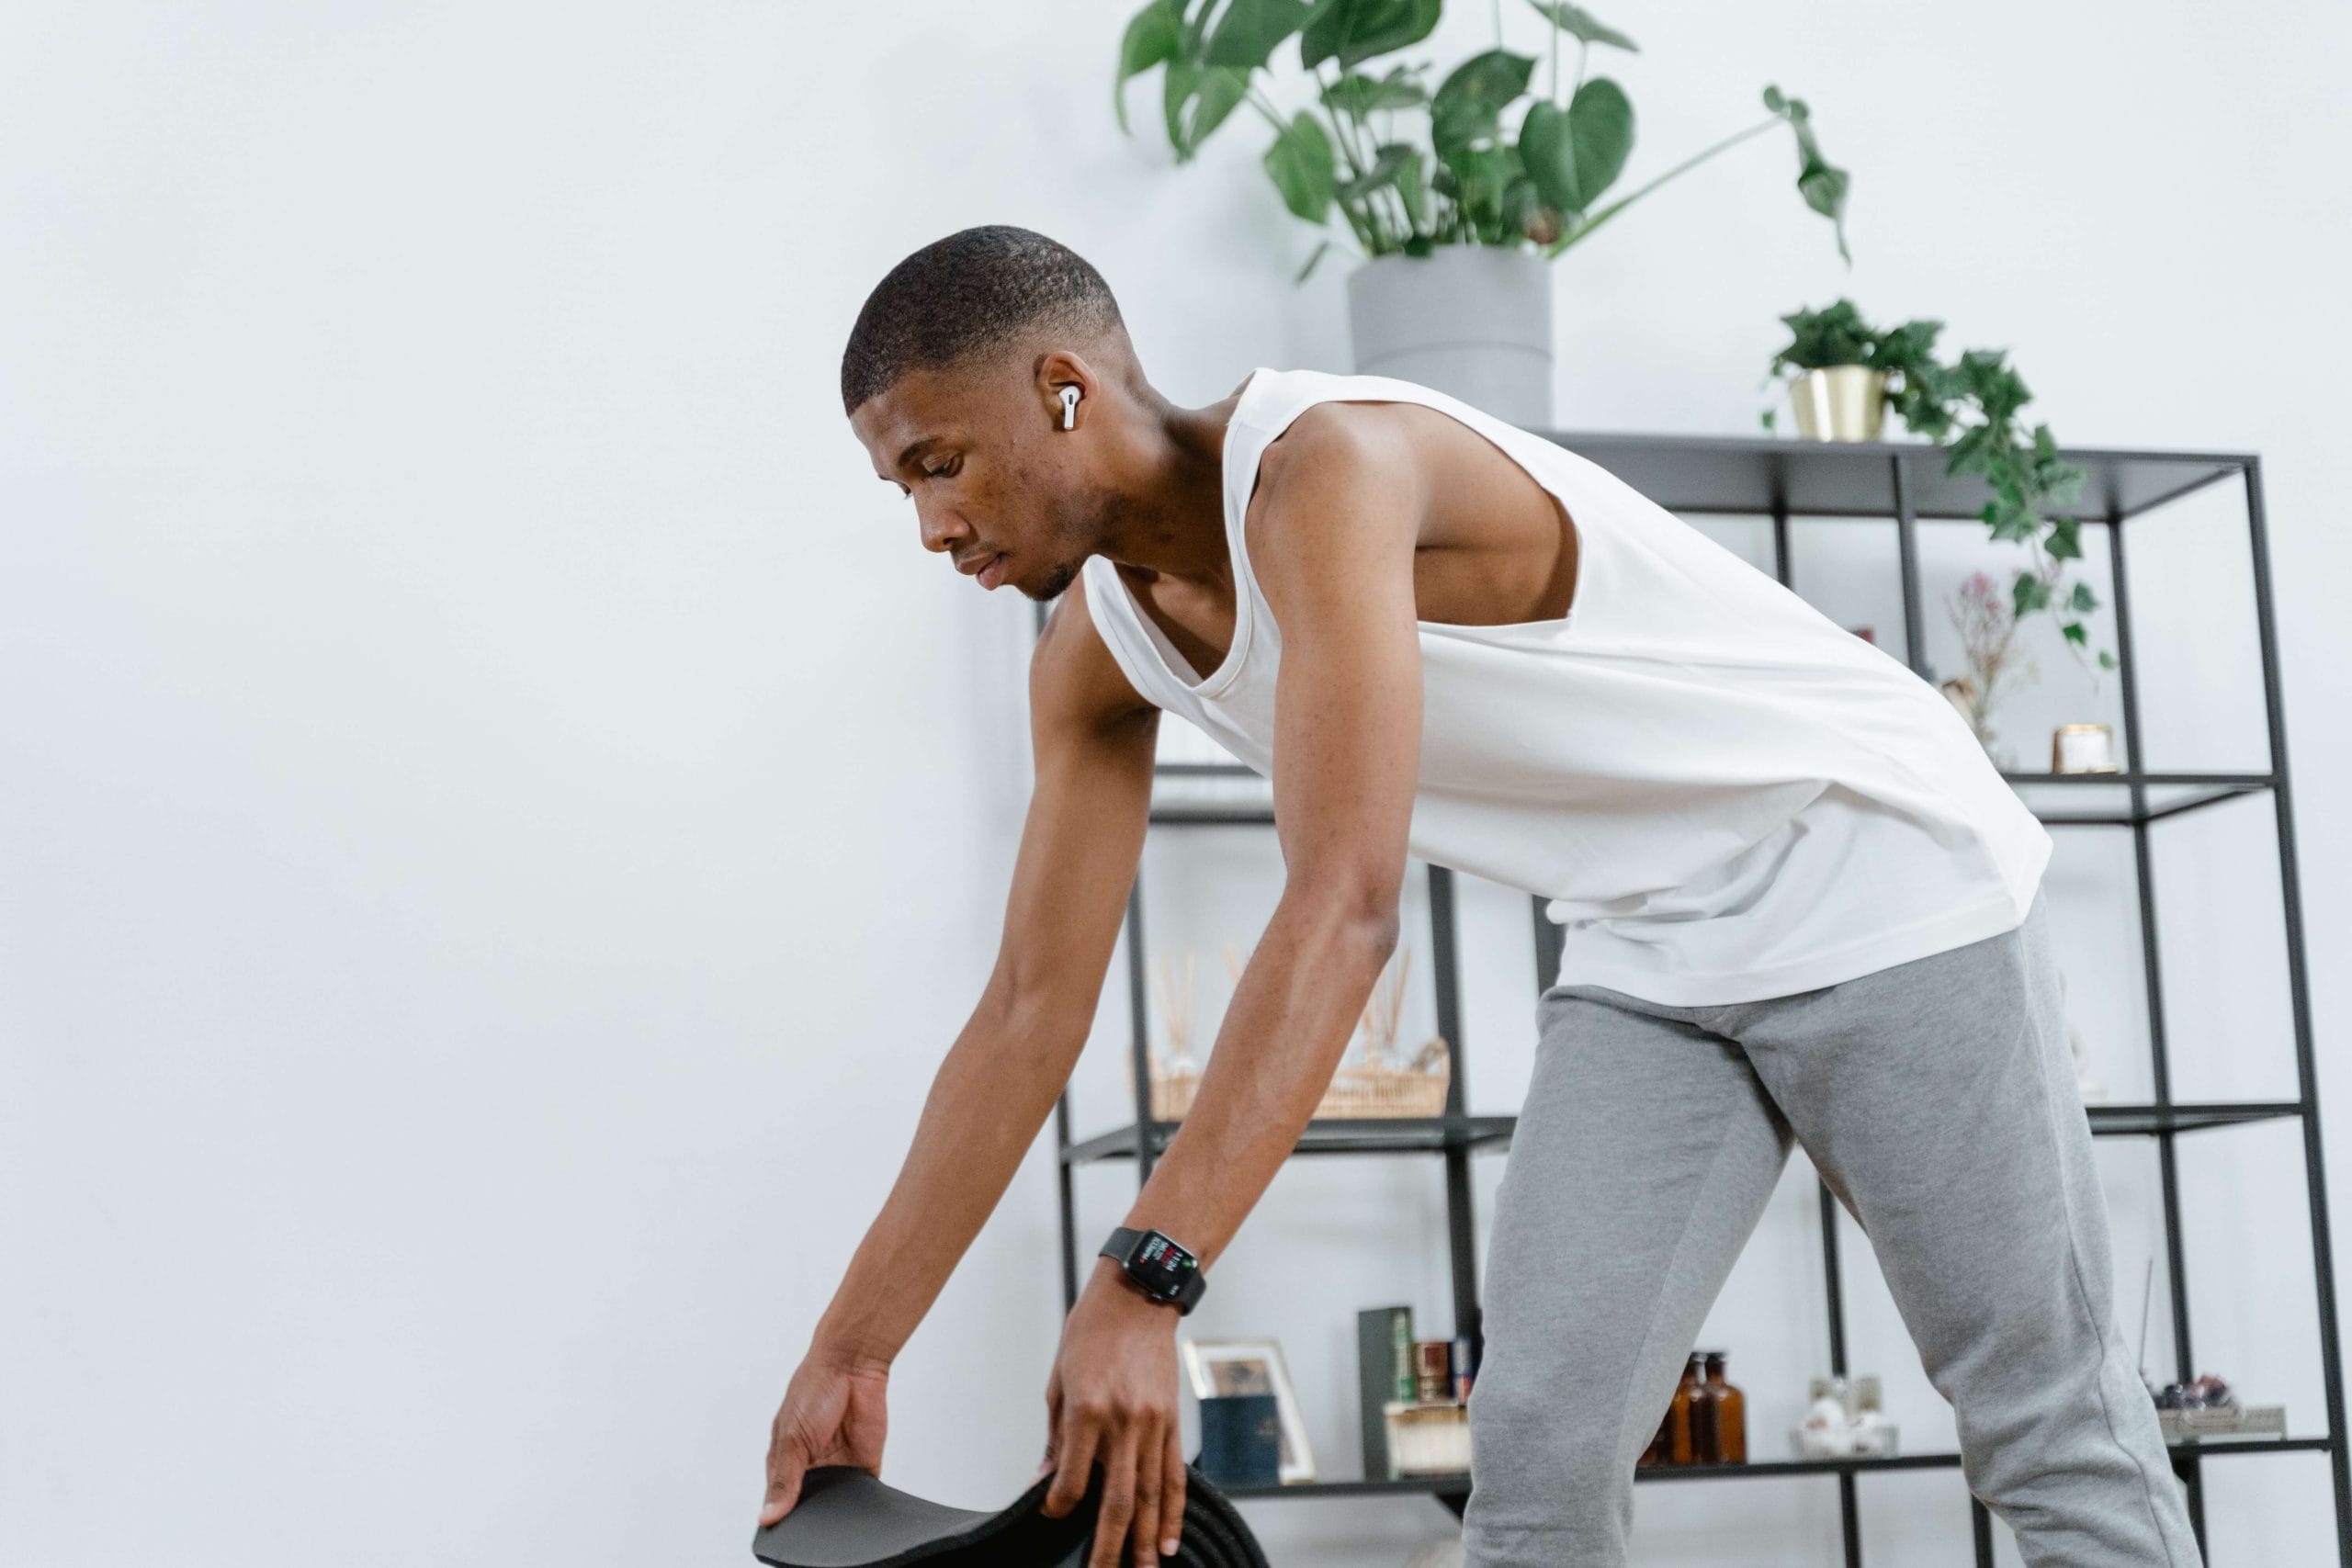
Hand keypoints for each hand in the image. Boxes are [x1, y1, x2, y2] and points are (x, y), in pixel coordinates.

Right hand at [758, 1347, 890, 1528]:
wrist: (852, 1364)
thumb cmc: (813, 1388)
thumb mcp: (792, 1437)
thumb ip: (784, 1479)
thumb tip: (768, 1515)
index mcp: (785, 1462)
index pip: (780, 1502)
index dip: (782, 1519)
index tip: (786, 1538)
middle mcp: (811, 1468)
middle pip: (810, 1508)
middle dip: (812, 1518)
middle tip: (812, 1531)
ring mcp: (839, 1468)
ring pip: (837, 1505)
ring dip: (837, 1512)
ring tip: (834, 1519)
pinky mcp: (865, 1465)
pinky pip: (864, 1493)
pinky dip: (863, 1502)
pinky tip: (858, 1507)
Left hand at [1030, 1259, 1187, 1566]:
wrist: (1137, 1298)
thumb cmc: (1091, 1332)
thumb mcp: (1058, 1382)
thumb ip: (1055, 1437)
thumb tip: (1045, 1479)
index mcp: (1087, 1411)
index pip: (1072, 1480)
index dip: (1059, 1506)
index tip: (1052, 1514)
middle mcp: (1123, 1422)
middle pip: (1118, 1500)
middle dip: (1109, 1544)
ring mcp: (1152, 1424)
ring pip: (1151, 1495)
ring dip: (1147, 1538)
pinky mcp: (1172, 1421)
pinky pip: (1174, 1475)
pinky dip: (1173, 1511)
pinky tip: (1170, 1538)